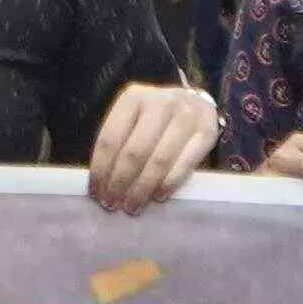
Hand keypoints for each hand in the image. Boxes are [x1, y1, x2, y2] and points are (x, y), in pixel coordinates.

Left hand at [86, 82, 217, 214]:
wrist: (194, 103)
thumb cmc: (154, 118)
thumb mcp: (131, 118)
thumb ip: (117, 142)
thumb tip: (101, 184)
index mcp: (133, 97)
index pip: (110, 139)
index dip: (101, 170)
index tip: (96, 193)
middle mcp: (161, 103)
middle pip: (134, 152)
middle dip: (120, 183)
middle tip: (113, 204)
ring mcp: (187, 116)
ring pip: (159, 161)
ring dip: (142, 189)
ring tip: (132, 206)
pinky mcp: (207, 132)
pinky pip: (184, 165)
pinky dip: (168, 184)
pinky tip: (157, 196)